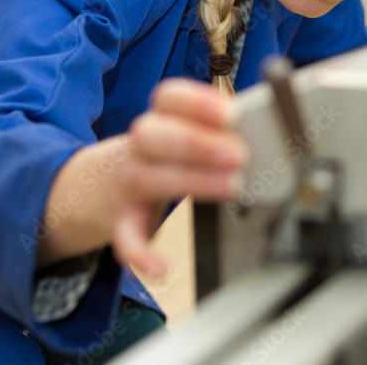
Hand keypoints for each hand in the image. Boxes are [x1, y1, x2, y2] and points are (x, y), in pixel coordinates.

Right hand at [110, 79, 246, 277]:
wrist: (95, 186)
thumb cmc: (160, 156)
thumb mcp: (181, 134)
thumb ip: (217, 133)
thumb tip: (270, 132)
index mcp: (159, 120)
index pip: (168, 99)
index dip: (197, 102)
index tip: (231, 113)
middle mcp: (140, 147)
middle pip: (154, 135)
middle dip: (198, 142)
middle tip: (240, 154)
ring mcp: (128, 183)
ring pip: (148, 178)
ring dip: (191, 181)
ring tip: (230, 187)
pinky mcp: (121, 222)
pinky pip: (125, 239)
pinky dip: (142, 254)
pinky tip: (162, 268)